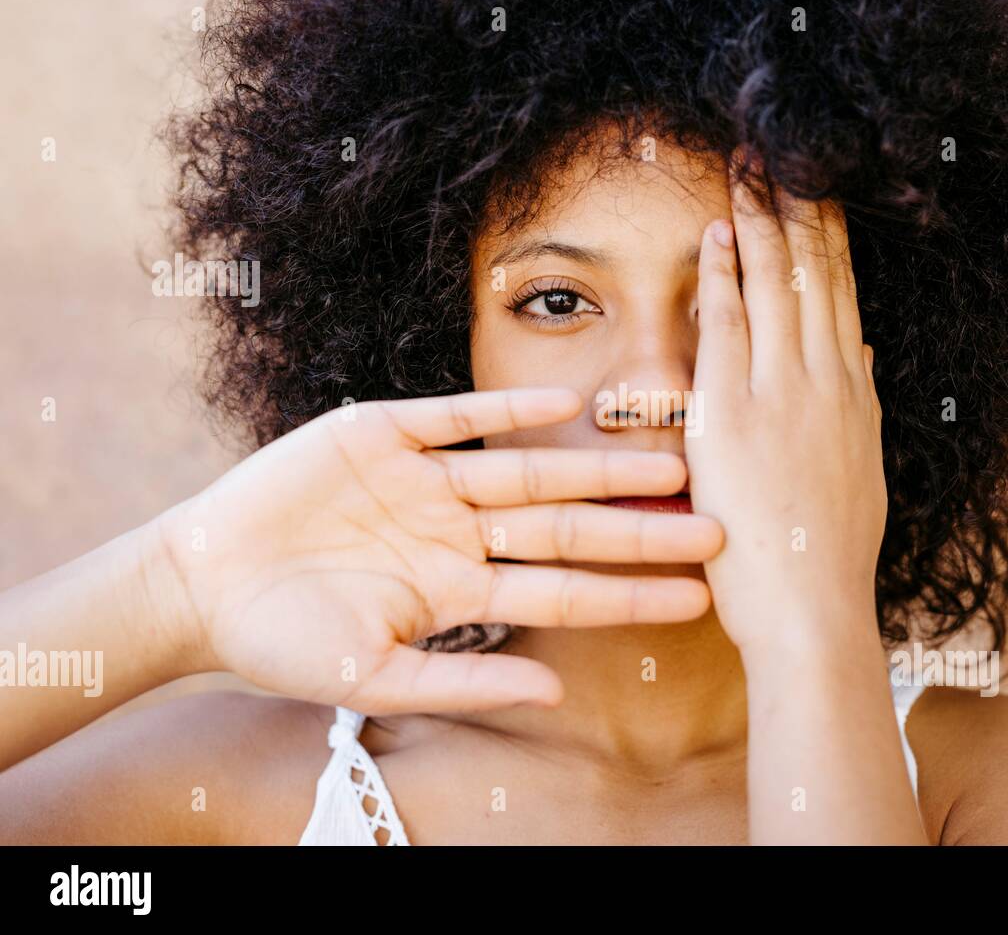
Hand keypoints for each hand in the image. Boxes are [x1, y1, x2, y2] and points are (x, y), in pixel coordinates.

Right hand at [159, 388, 722, 713]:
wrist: (199, 584)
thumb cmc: (283, 642)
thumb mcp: (375, 677)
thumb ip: (465, 682)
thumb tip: (555, 694)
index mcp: (460, 590)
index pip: (565, 591)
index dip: (630, 593)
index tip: (697, 596)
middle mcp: (457, 532)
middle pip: (566, 527)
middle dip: (639, 528)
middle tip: (717, 524)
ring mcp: (425, 481)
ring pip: (529, 471)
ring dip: (596, 467)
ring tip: (668, 465)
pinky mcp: (382, 433)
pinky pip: (456, 416)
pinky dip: (505, 410)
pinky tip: (563, 404)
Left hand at [686, 154, 886, 656]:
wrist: (814, 612)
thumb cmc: (831, 556)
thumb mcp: (861, 471)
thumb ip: (856, 408)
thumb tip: (855, 357)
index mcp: (853, 394)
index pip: (841, 294)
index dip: (828, 237)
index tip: (819, 191)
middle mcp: (826, 380)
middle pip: (815, 273)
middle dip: (798, 206)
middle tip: (782, 152)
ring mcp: (782, 393)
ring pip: (777, 285)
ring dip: (762, 220)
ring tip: (751, 166)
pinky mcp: (734, 415)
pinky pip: (729, 327)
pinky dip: (726, 276)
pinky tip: (720, 234)